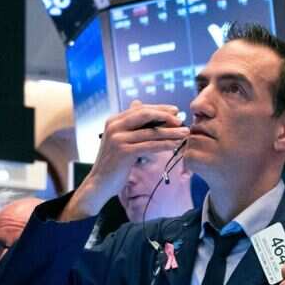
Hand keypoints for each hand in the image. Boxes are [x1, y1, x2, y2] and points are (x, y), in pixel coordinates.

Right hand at [61, 101, 188, 221]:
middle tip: (182, 120)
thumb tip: (137, 102)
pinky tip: (176, 145)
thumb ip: (130, 123)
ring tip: (185, 132)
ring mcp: (118, 138)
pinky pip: (150, 145)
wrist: (100, 183)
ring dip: (170, 132)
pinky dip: (165, 144)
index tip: (175, 110)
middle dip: (166, 116)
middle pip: (145, 115)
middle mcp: (114, 126)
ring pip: (150, 132)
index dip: (159, 108)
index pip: (140, 109)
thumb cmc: (114, 161)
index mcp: (113, 120)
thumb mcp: (121, 138)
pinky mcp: (123, 151)